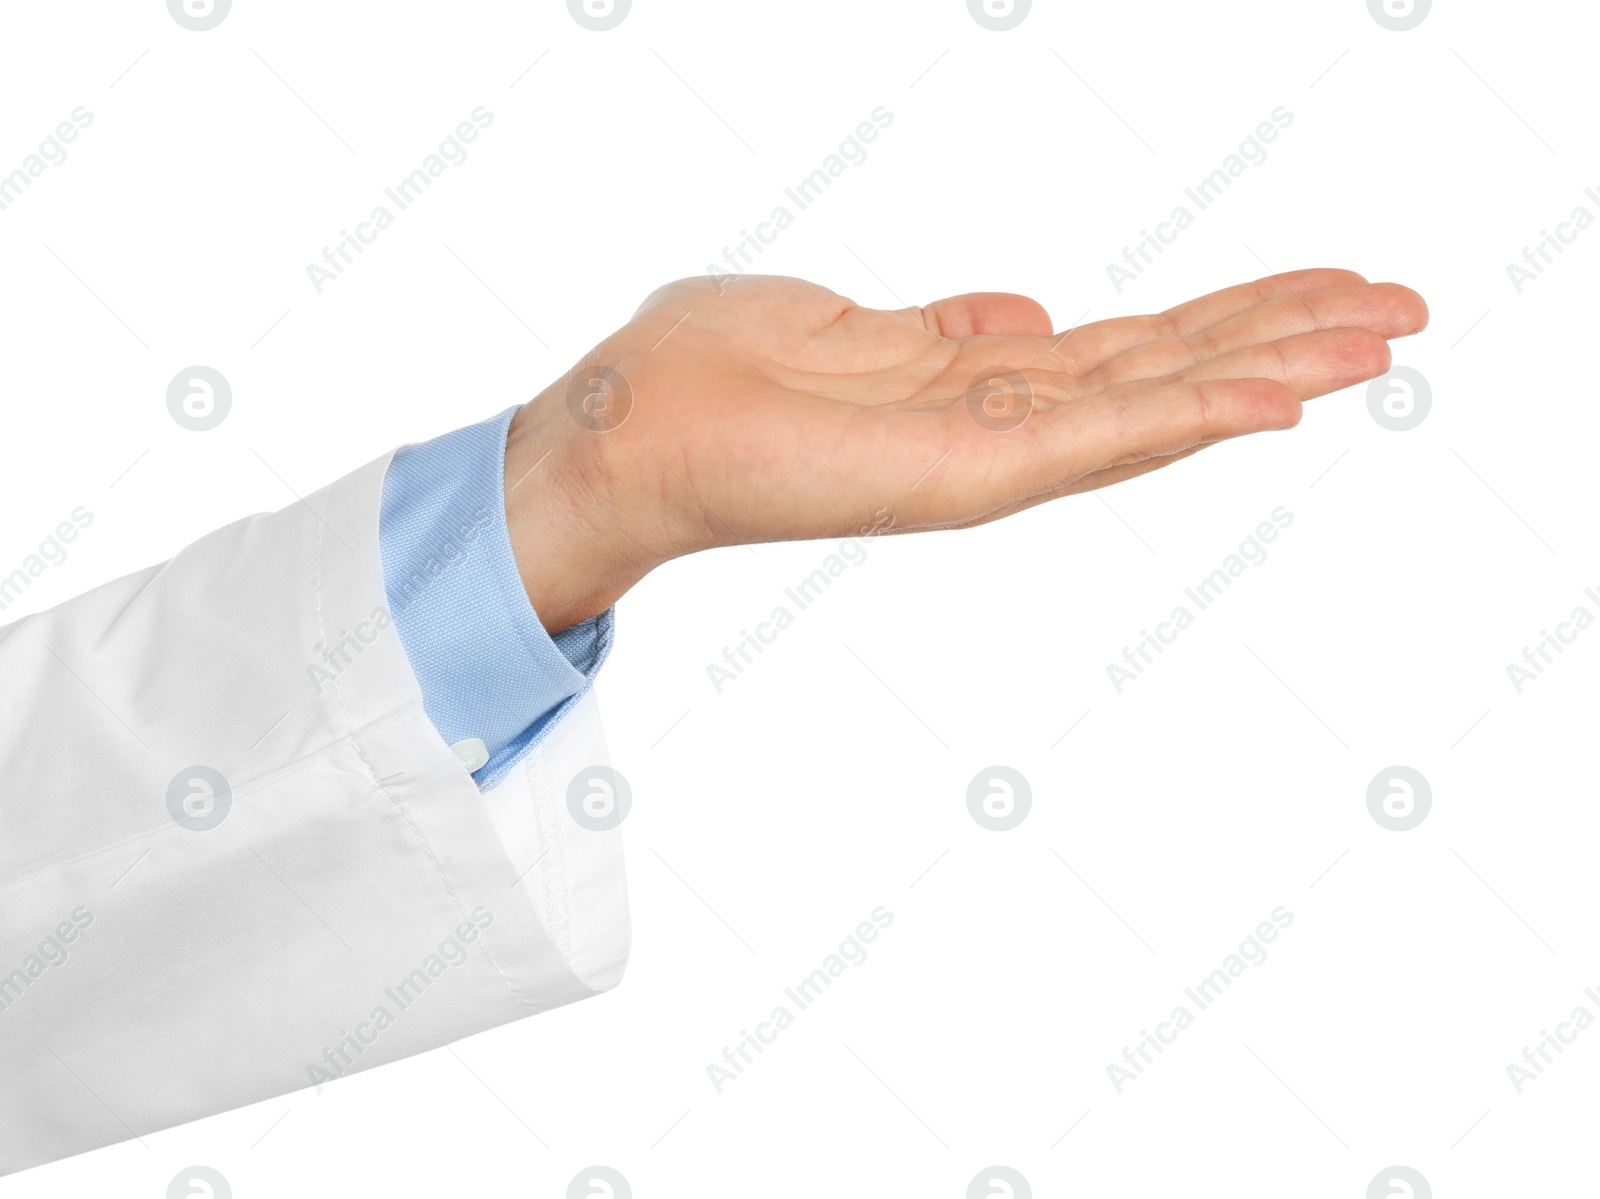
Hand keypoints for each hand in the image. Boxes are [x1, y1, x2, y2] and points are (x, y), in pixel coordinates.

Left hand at [504, 270, 1426, 631]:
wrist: (623, 431)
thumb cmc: (709, 372)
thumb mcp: (845, 323)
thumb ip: (950, 329)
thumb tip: (1028, 314)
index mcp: (977, 385)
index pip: (1128, 351)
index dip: (1227, 323)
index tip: (1321, 293)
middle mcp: (995, 426)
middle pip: (1164, 375)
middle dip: (1282, 340)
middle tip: (1403, 308)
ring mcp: (981, 457)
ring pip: (1150, 408)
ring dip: (1268, 373)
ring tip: (1378, 341)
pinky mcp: (949, 475)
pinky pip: (1085, 442)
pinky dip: (1182, 420)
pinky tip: (1270, 396)